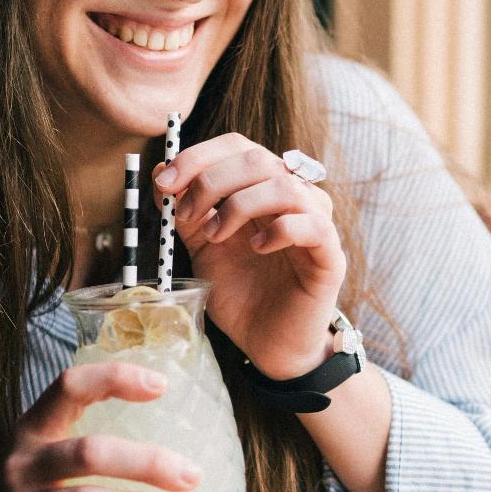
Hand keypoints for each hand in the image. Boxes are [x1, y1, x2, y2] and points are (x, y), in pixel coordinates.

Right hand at [0, 362, 202, 491]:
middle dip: (145, 462)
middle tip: (192, 475)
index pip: (69, 387)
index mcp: (30, 430)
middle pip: (88, 452)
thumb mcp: (36, 457)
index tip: (162, 386)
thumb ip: (80, 439)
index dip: (114, 379)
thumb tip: (164, 431)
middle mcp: (20, 464)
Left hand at [152, 133, 345, 377]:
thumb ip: (185, 211)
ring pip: (282, 185)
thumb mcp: (202, 247)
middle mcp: (293, 195)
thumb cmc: (241, 293)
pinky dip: (276, 230)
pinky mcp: (330, 254)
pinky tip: (255, 248)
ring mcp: (316, 222)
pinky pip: (310, 224)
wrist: (267, 345)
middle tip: (185, 216)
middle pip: (256, 159)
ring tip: (215, 236)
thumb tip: (160, 170)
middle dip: (210, 181)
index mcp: (262, 187)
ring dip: (238, 205)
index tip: (164, 182)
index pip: (237, 146)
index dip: (199, 156)